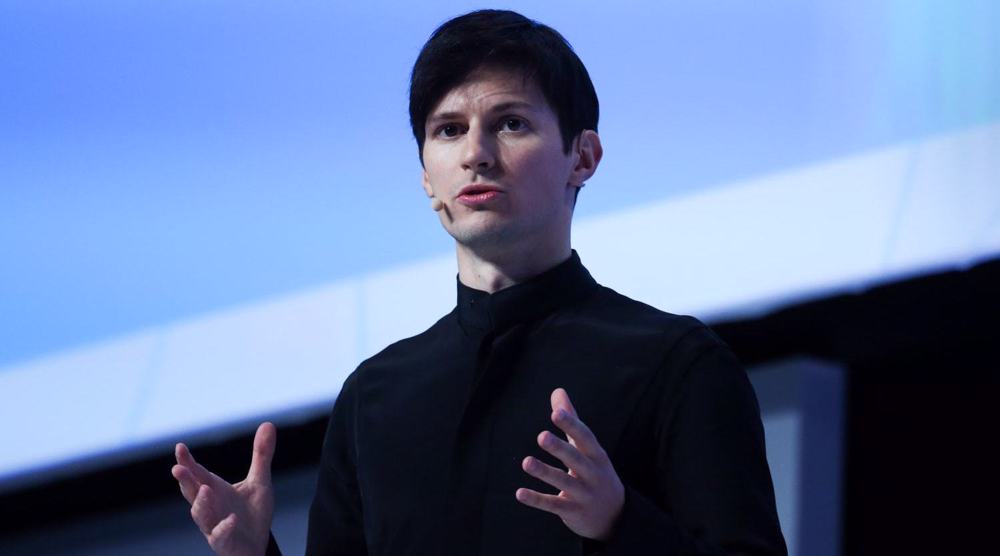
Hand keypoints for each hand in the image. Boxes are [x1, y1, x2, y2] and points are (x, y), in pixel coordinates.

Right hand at [171, 422, 276, 555]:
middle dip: (185, 481)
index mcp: (214, 490)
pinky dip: (224, 527)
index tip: (180, 447)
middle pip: (192, 493)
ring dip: (201, 503)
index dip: (187, 462)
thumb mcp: (259, 481)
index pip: (197, 473)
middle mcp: (209, 507)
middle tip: (178, 468)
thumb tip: (268, 423)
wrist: (258, 544)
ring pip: (200, 515)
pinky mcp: (224, 542)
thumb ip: (261, 455)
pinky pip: (220, 536)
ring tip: (206, 489)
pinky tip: (232, 519)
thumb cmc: (252, 513)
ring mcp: (213, 526)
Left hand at [515, 388, 624, 540]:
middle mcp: (592, 474)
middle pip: (576, 459)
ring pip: (563, 482)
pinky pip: (553, 505)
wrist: (616, 515)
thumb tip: (557, 390)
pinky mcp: (573, 512)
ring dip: (545, 472)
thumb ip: (572, 420)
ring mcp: (584, 494)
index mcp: (597, 455)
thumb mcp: (588, 447)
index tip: (556, 412)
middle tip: (541, 436)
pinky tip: (519, 493)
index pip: (585, 437)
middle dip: (560, 448)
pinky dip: (536, 500)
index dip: (571, 425)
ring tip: (526, 462)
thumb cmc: (596, 472)